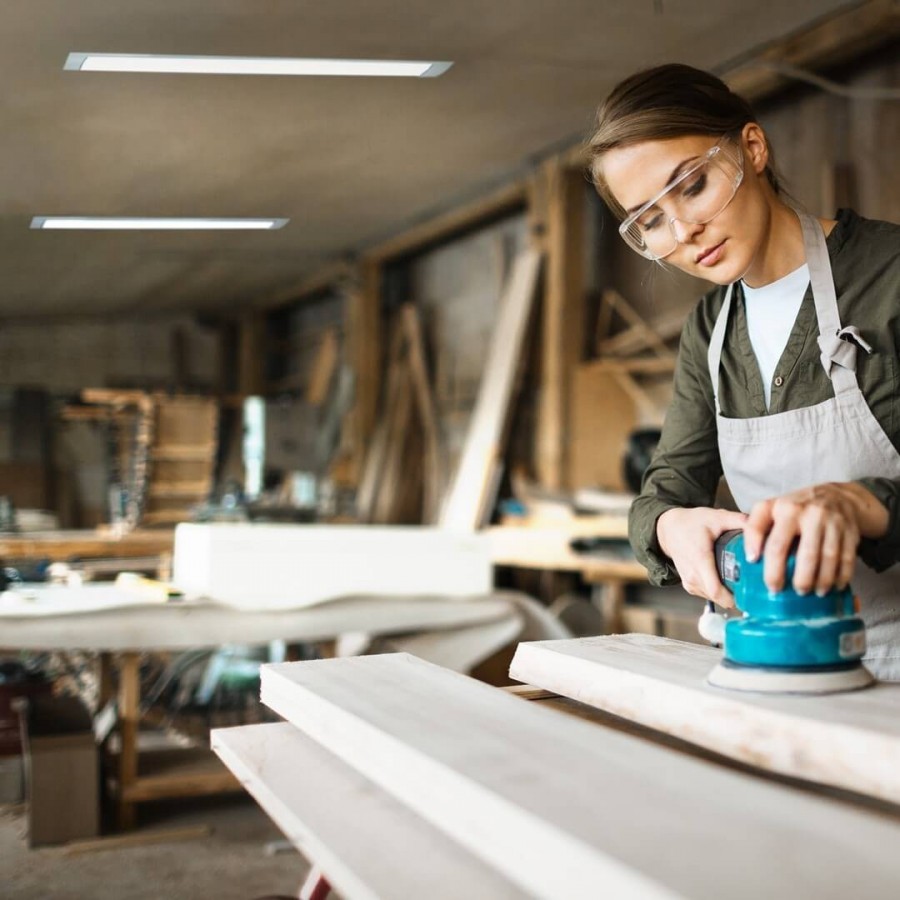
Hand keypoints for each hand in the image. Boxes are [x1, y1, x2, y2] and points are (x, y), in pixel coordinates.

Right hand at [656, 507, 748, 606]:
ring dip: (728, 593)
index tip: (751, 594)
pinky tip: (726, 578)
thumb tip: (761, 526)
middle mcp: (693, 575)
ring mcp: (690, 582)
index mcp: (700, 559)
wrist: (669, 529)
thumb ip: (738, 520)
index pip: (716, 590)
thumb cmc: (691, 523)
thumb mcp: (716, 516)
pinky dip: (719, 590)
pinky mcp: (689, 585)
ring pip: (714, 598)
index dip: (734, 598)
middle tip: (753, 583)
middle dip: (737, 593)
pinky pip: (708, 595)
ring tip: (740, 579)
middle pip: (719, 597)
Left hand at [742, 482, 888, 594]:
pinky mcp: (850, 532)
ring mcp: (833, 523)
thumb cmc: (795, 507)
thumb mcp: (770, 508)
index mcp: (786, 509)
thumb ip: (755, 527)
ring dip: (820, 581)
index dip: (769, 565)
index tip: (762, 576)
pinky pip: (847, 559)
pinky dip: (841, 576)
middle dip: (799, 579)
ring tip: (811, 592)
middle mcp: (810, 514)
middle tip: (787, 591)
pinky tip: (833, 587)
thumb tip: (750, 558)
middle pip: (805, 555)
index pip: (775, 542)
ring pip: (828, 559)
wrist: (835, 495)